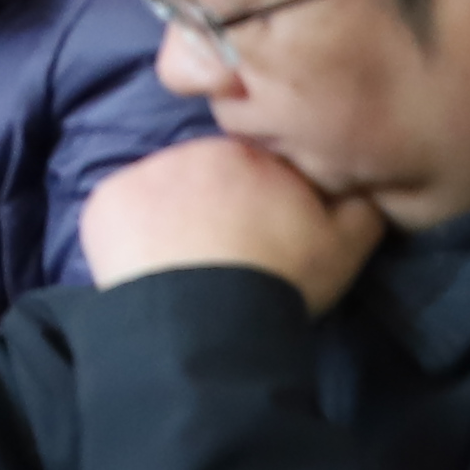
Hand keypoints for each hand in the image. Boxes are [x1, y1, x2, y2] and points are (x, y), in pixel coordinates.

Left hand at [77, 135, 386, 306]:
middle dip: (212, 204)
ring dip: (169, 216)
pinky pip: (119, 210)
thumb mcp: (345, 246)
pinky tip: (148, 265)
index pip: (257, 167)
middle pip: (204, 174)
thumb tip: (363, 185)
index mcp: (254, 155)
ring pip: (160, 190)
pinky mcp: (106, 200)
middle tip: (220, 253)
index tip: (260, 237)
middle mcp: (195, 150)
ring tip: (183, 264)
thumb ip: (360, 207)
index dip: (259, 203)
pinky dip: (129, 231)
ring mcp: (145, 173)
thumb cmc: (282, 281)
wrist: (210, 318)